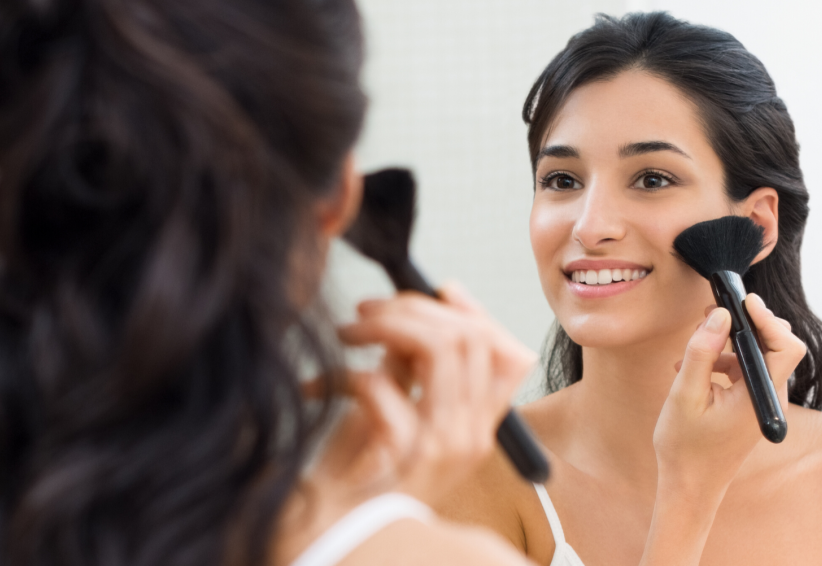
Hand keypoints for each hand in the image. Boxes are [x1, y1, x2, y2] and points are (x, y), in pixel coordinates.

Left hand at [321, 283, 536, 506]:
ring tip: (346, 333)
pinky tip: (316, 386)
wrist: (333, 533)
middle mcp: (472, 436)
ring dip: (385, 326)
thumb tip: (417, 308)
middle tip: (366, 311)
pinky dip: (342, 375)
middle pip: (470, 337)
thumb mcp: (391, 409)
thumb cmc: (355, 477)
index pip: (504, 351)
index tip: (435, 288)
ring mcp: (445, 447)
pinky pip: (384, 385)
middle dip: (415, 307)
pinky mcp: (407, 456)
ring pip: (441, 348)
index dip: (471, 310)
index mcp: (476, 425)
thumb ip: (410, 365)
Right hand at [654, 293, 805, 499]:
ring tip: (691, 347)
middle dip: (744, 325)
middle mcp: (768, 398)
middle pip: (773, 346)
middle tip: (711, 314)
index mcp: (760, 397)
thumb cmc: (685, 446)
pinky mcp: (750, 405)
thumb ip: (702, 352)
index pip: (785, 346)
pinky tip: (691, 369)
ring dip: (726, 345)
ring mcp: (760, 402)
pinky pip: (743, 372)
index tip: (742, 300)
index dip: (767, 318)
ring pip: (755, 357)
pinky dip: (721, 362)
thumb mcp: (685, 394)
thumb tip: (718, 314)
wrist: (690, 485)